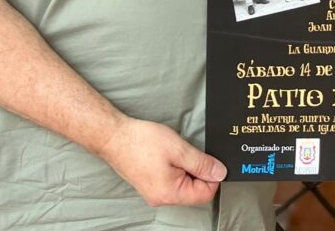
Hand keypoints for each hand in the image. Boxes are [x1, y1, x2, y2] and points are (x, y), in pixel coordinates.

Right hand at [98, 117, 225, 206]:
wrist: (114, 137)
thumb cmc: (142, 141)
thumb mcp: (178, 149)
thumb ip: (202, 163)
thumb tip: (220, 173)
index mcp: (170, 193)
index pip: (205, 194)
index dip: (213, 176)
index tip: (211, 159)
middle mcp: (161, 198)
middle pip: (195, 191)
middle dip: (199, 171)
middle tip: (189, 152)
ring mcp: (154, 192)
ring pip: (184, 185)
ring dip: (187, 168)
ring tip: (176, 152)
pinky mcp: (150, 185)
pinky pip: (172, 181)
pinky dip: (177, 168)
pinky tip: (169, 155)